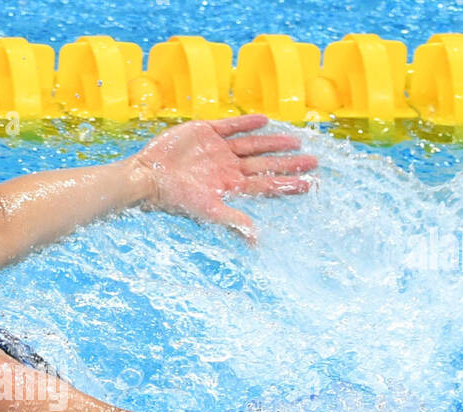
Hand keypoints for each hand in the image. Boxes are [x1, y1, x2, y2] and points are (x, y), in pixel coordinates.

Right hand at [129, 114, 317, 241]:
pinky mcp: (205, 132)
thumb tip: (258, 240)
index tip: (311, 183)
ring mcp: (218, 150)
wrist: (148, 176)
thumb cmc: (175, 198)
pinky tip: (264, 120)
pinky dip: (247, 123)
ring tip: (296, 140)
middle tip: (314, 161)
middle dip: (289, 162)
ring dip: (273, 142)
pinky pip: (231, 126)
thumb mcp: (207, 210)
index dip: (288, 184)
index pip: (266, 185)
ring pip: (252, 145)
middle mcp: (228, 167)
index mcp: (230, 186)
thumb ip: (234, 221)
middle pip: (265, 164)